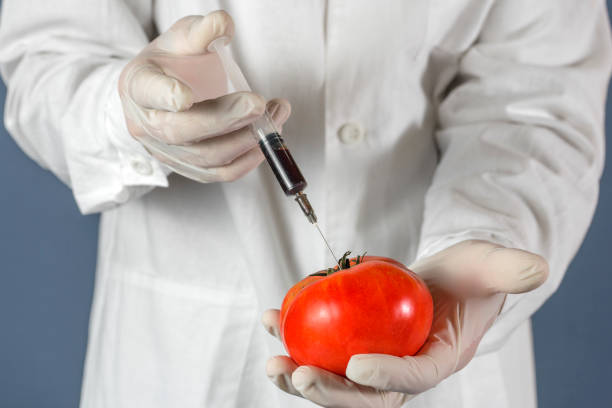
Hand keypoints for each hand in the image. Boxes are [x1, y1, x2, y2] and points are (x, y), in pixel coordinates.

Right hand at [118, 11, 290, 181]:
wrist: (167, 93)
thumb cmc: (174, 64)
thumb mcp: (183, 38)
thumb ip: (202, 31)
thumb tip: (223, 24)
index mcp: (139, 85)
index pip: (148, 92)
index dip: (165, 96)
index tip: (184, 96)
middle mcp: (146, 124)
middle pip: (179, 131)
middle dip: (223, 119)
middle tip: (257, 105)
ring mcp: (167, 151)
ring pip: (205, 156)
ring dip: (245, 139)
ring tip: (275, 115)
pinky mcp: (190, 168)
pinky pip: (219, 173)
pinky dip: (247, 160)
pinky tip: (267, 141)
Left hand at [262, 240, 547, 406]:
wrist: (443, 279)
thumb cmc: (468, 275)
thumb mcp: (490, 265)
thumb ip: (509, 269)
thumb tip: (535, 268)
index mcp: (439, 357)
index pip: (415, 375)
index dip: (388, 376)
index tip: (357, 365)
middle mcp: (402, 367)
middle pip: (365, 394)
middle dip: (330, 394)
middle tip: (298, 374)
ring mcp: (374, 358)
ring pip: (335, 380)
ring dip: (300, 377)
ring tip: (273, 360)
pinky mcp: (351, 343)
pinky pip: (321, 348)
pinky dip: (292, 336)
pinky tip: (270, 319)